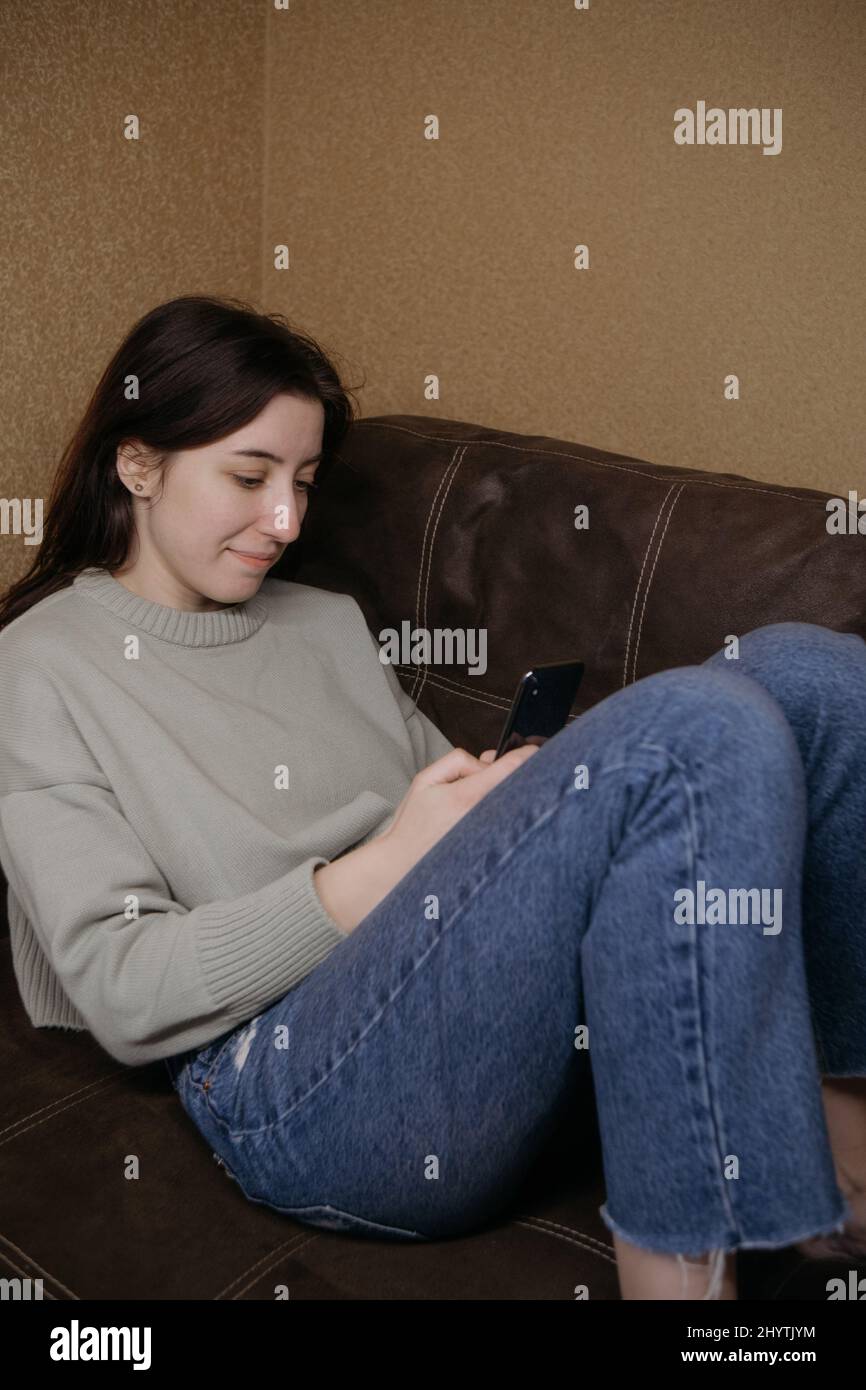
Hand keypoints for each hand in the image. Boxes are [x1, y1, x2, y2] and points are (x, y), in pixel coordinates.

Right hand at [380, 743, 539, 881]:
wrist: (405, 863)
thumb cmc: (413, 824)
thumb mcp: (426, 780)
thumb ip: (458, 761)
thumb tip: (486, 761)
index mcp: (467, 796)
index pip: (510, 768)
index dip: (526, 754)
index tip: (533, 747)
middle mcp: (485, 816)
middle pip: (517, 784)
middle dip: (510, 772)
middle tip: (490, 771)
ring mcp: (492, 833)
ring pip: (513, 801)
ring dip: (504, 791)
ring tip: (475, 794)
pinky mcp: (493, 845)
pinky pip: (508, 819)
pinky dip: (502, 808)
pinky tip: (480, 810)